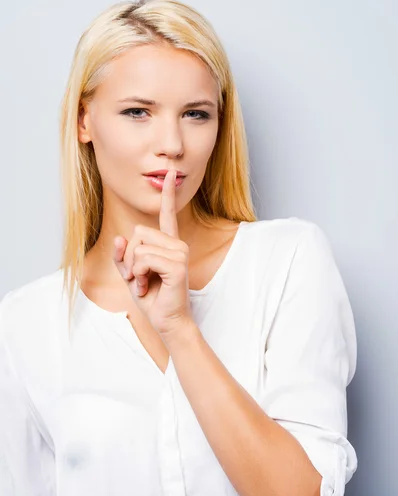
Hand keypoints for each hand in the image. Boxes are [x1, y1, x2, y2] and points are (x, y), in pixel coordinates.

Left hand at [112, 169, 192, 338]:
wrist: (165, 321)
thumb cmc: (151, 298)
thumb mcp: (130, 274)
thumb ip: (122, 255)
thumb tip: (121, 237)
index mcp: (168, 244)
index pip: (167, 214)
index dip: (167, 194)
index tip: (170, 174)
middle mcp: (176, 244)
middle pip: (138, 232)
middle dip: (129, 256)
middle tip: (137, 276)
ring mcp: (179, 253)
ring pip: (138, 246)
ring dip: (133, 268)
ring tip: (144, 283)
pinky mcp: (178, 264)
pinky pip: (144, 258)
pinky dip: (139, 274)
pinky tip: (148, 286)